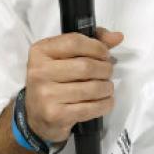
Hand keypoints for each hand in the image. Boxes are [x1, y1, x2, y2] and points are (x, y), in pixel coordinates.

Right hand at [24, 27, 122, 143]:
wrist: (37, 116)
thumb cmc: (54, 81)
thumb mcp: (64, 56)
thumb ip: (90, 43)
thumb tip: (117, 37)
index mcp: (41, 51)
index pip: (75, 42)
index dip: (97, 47)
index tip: (105, 54)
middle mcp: (40, 71)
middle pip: (86, 66)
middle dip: (105, 69)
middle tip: (107, 73)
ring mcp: (46, 94)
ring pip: (91, 88)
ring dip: (107, 88)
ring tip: (106, 87)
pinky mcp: (56, 114)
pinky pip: (90, 108)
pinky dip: (105, 104)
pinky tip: (105, 101)